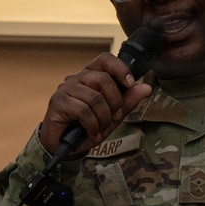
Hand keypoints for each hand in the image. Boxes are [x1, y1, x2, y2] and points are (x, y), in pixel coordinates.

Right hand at [39, 53, 153, 154]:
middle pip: (103, 79)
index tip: (130, 84)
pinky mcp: (58, 102)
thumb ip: (127, 101)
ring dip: (104, 118)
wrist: (65, 146)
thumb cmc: (87, 127)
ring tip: (102, 130)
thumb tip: (146, 88)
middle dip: (115, 102)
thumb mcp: (112, 115)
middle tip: (115, 118)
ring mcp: (65, 89)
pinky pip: (83, 110)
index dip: (120, 68)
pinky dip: (93, 125)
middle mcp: (76, 78)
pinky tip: (92, 133)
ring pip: (95, 98)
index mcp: (90, 75)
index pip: (105, 59)